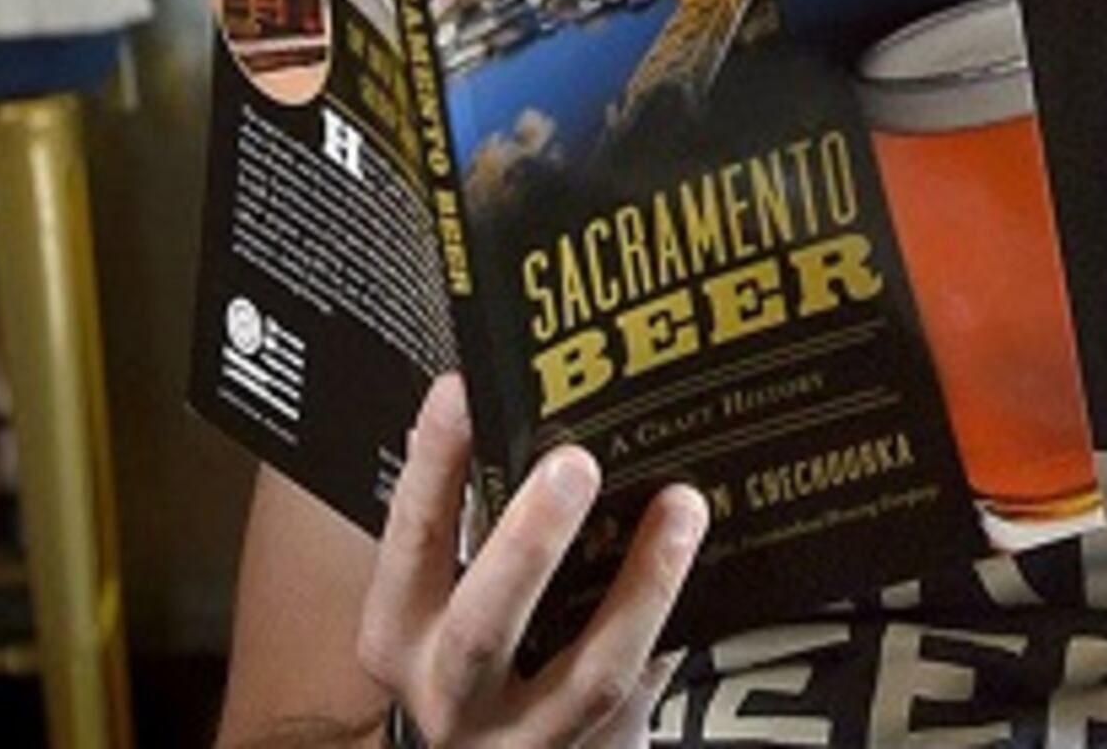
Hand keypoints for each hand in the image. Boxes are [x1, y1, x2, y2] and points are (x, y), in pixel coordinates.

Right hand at [358, 374, 708, 746]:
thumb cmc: (479, 667)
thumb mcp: (445, 603)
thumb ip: (466, 523)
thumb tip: (487, 401)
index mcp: (402, 636)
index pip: (410, 543)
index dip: (432, 468)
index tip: (459, 391)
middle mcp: (452, 696)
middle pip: (484, 626)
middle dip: (529, 543)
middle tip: (573, 463)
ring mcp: (529, 736)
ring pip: (589, 673)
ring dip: (640, 586)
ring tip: (678, 509)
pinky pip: (646, 691)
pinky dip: (675, 627)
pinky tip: (704, 571)